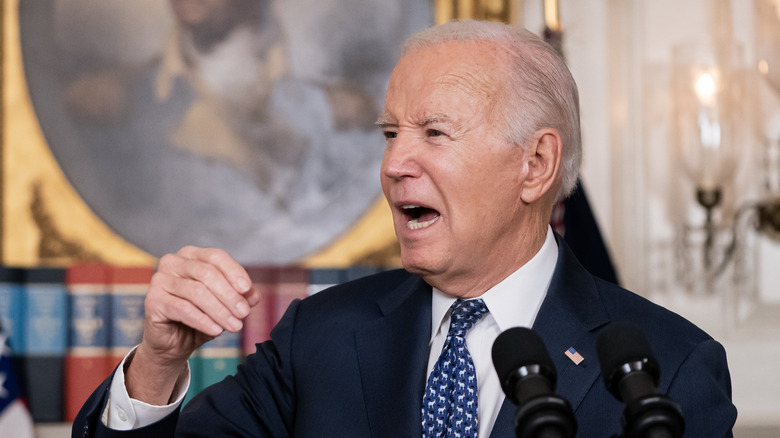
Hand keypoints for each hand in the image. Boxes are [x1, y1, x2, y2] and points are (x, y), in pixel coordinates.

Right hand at [125, 246, 260, 404]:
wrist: (174, 342)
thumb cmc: (200, 317)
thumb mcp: (225, 305)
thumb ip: (240, 296)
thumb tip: (254, 295)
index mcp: (191, 255)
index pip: (216, 257)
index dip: (234, 272)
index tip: (248, 290)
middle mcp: (173, 262)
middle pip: (207, 273)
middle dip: (229, 295)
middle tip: (244, 313)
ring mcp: (160, 280)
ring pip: (196, 292)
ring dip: (219, 310)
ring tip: (235, 326)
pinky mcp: (153, 300)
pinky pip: (183, 308)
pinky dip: (203, 320)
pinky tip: (216, 330)